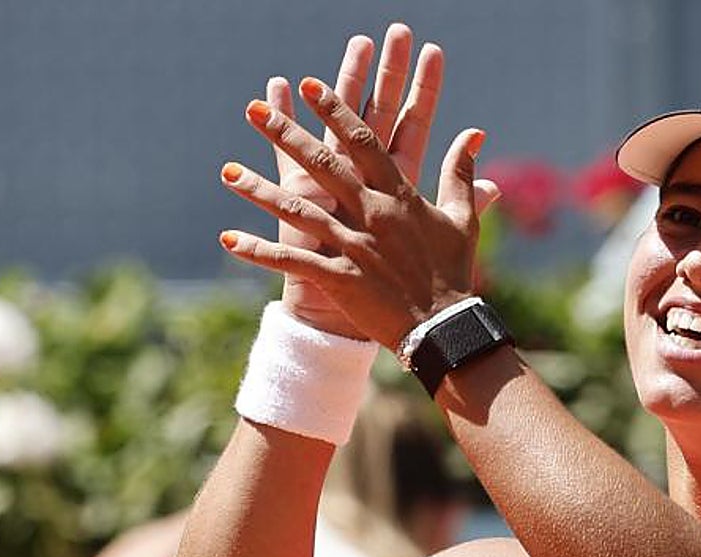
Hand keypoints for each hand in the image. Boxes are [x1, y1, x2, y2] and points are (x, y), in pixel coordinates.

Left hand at [237, 24, 492, 339]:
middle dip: (286, 134)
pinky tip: (229, 239)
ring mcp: (355, 246)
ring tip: (226, 171)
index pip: (363, 142)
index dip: (335, 111)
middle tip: (253, 110)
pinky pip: (292, 261)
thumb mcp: (462, 219)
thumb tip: (474, 132)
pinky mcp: (341, 278)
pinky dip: (259, 251)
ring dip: (260, 190)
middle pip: (323, 164)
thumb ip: (461, 173)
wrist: (445, 328)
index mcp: (400, 197)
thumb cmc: (453, 273)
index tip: (308, 83)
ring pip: (300, 210)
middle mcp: (373, 214)